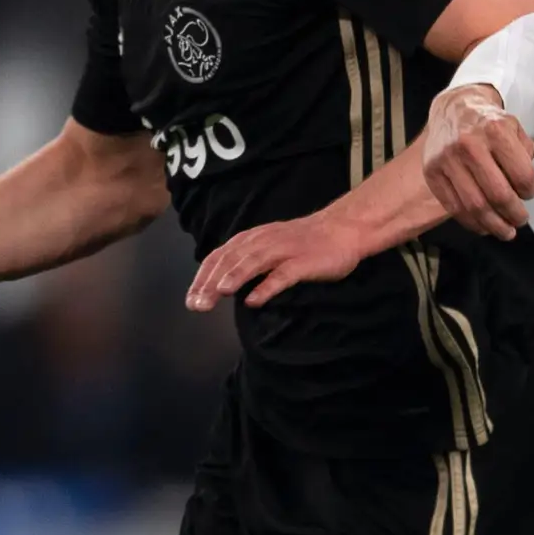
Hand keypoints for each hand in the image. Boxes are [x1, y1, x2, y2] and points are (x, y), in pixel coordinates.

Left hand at [188, 211, 367, 309]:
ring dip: (233, 277)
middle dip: (211, 282)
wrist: (342, 229)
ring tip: (218, 294)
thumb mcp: (268, 246)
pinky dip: (266, 287)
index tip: (190, 299)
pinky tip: (254, 300)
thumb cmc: (304, 242)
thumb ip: (246, 261)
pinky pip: (282, 275)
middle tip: (198, 305)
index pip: (219, 257)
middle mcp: (262, 242)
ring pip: (252, 263)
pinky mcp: (302, 262)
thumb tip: (221, 283)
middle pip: (230, 260)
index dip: (202, 277)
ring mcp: (283, 251)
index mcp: (251, 239)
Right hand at [421, 83, 533, 237]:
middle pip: (498, 195)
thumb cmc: (489, 123)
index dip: (530, 191)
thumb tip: (523, 193)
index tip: (529, 194)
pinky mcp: (432, 172)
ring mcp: (447, 159)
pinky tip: (484, 227)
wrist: (454, 109)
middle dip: (514, 214)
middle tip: (521, 220)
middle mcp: (469, 145)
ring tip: (506, 232)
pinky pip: (453, 207)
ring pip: (475, 206)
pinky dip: (472, 223)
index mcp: (495, 131)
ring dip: (494, 226)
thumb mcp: (514, 127)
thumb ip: (524, 156)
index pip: (522, 175)